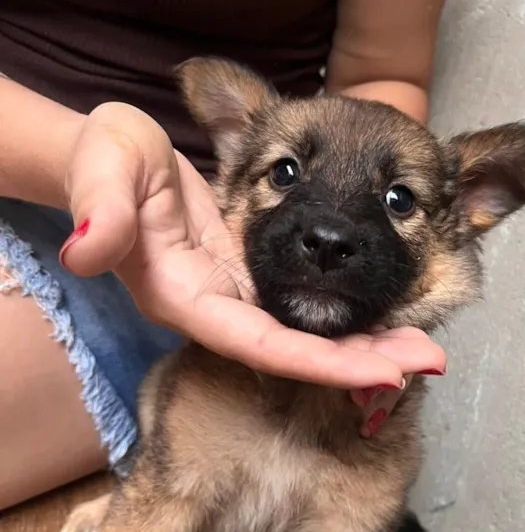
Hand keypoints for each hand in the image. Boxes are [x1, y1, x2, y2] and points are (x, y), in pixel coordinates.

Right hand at [58, 102, 445, 389]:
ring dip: (367, 341)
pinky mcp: (253, 277)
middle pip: (298, 353)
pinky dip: (349, 314)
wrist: (114, 159)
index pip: (264, 345)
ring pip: (310, 334)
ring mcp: (239, 297)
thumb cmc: (106, 159)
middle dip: (363, 360)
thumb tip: (87, 248)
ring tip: (427, 345)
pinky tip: (390, 312)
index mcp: (187, 297)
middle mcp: (219, 309)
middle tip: (430, 361)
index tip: (386, 373)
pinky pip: (306, 309)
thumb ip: (101, 207)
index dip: (324, 362)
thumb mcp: (103, 167)